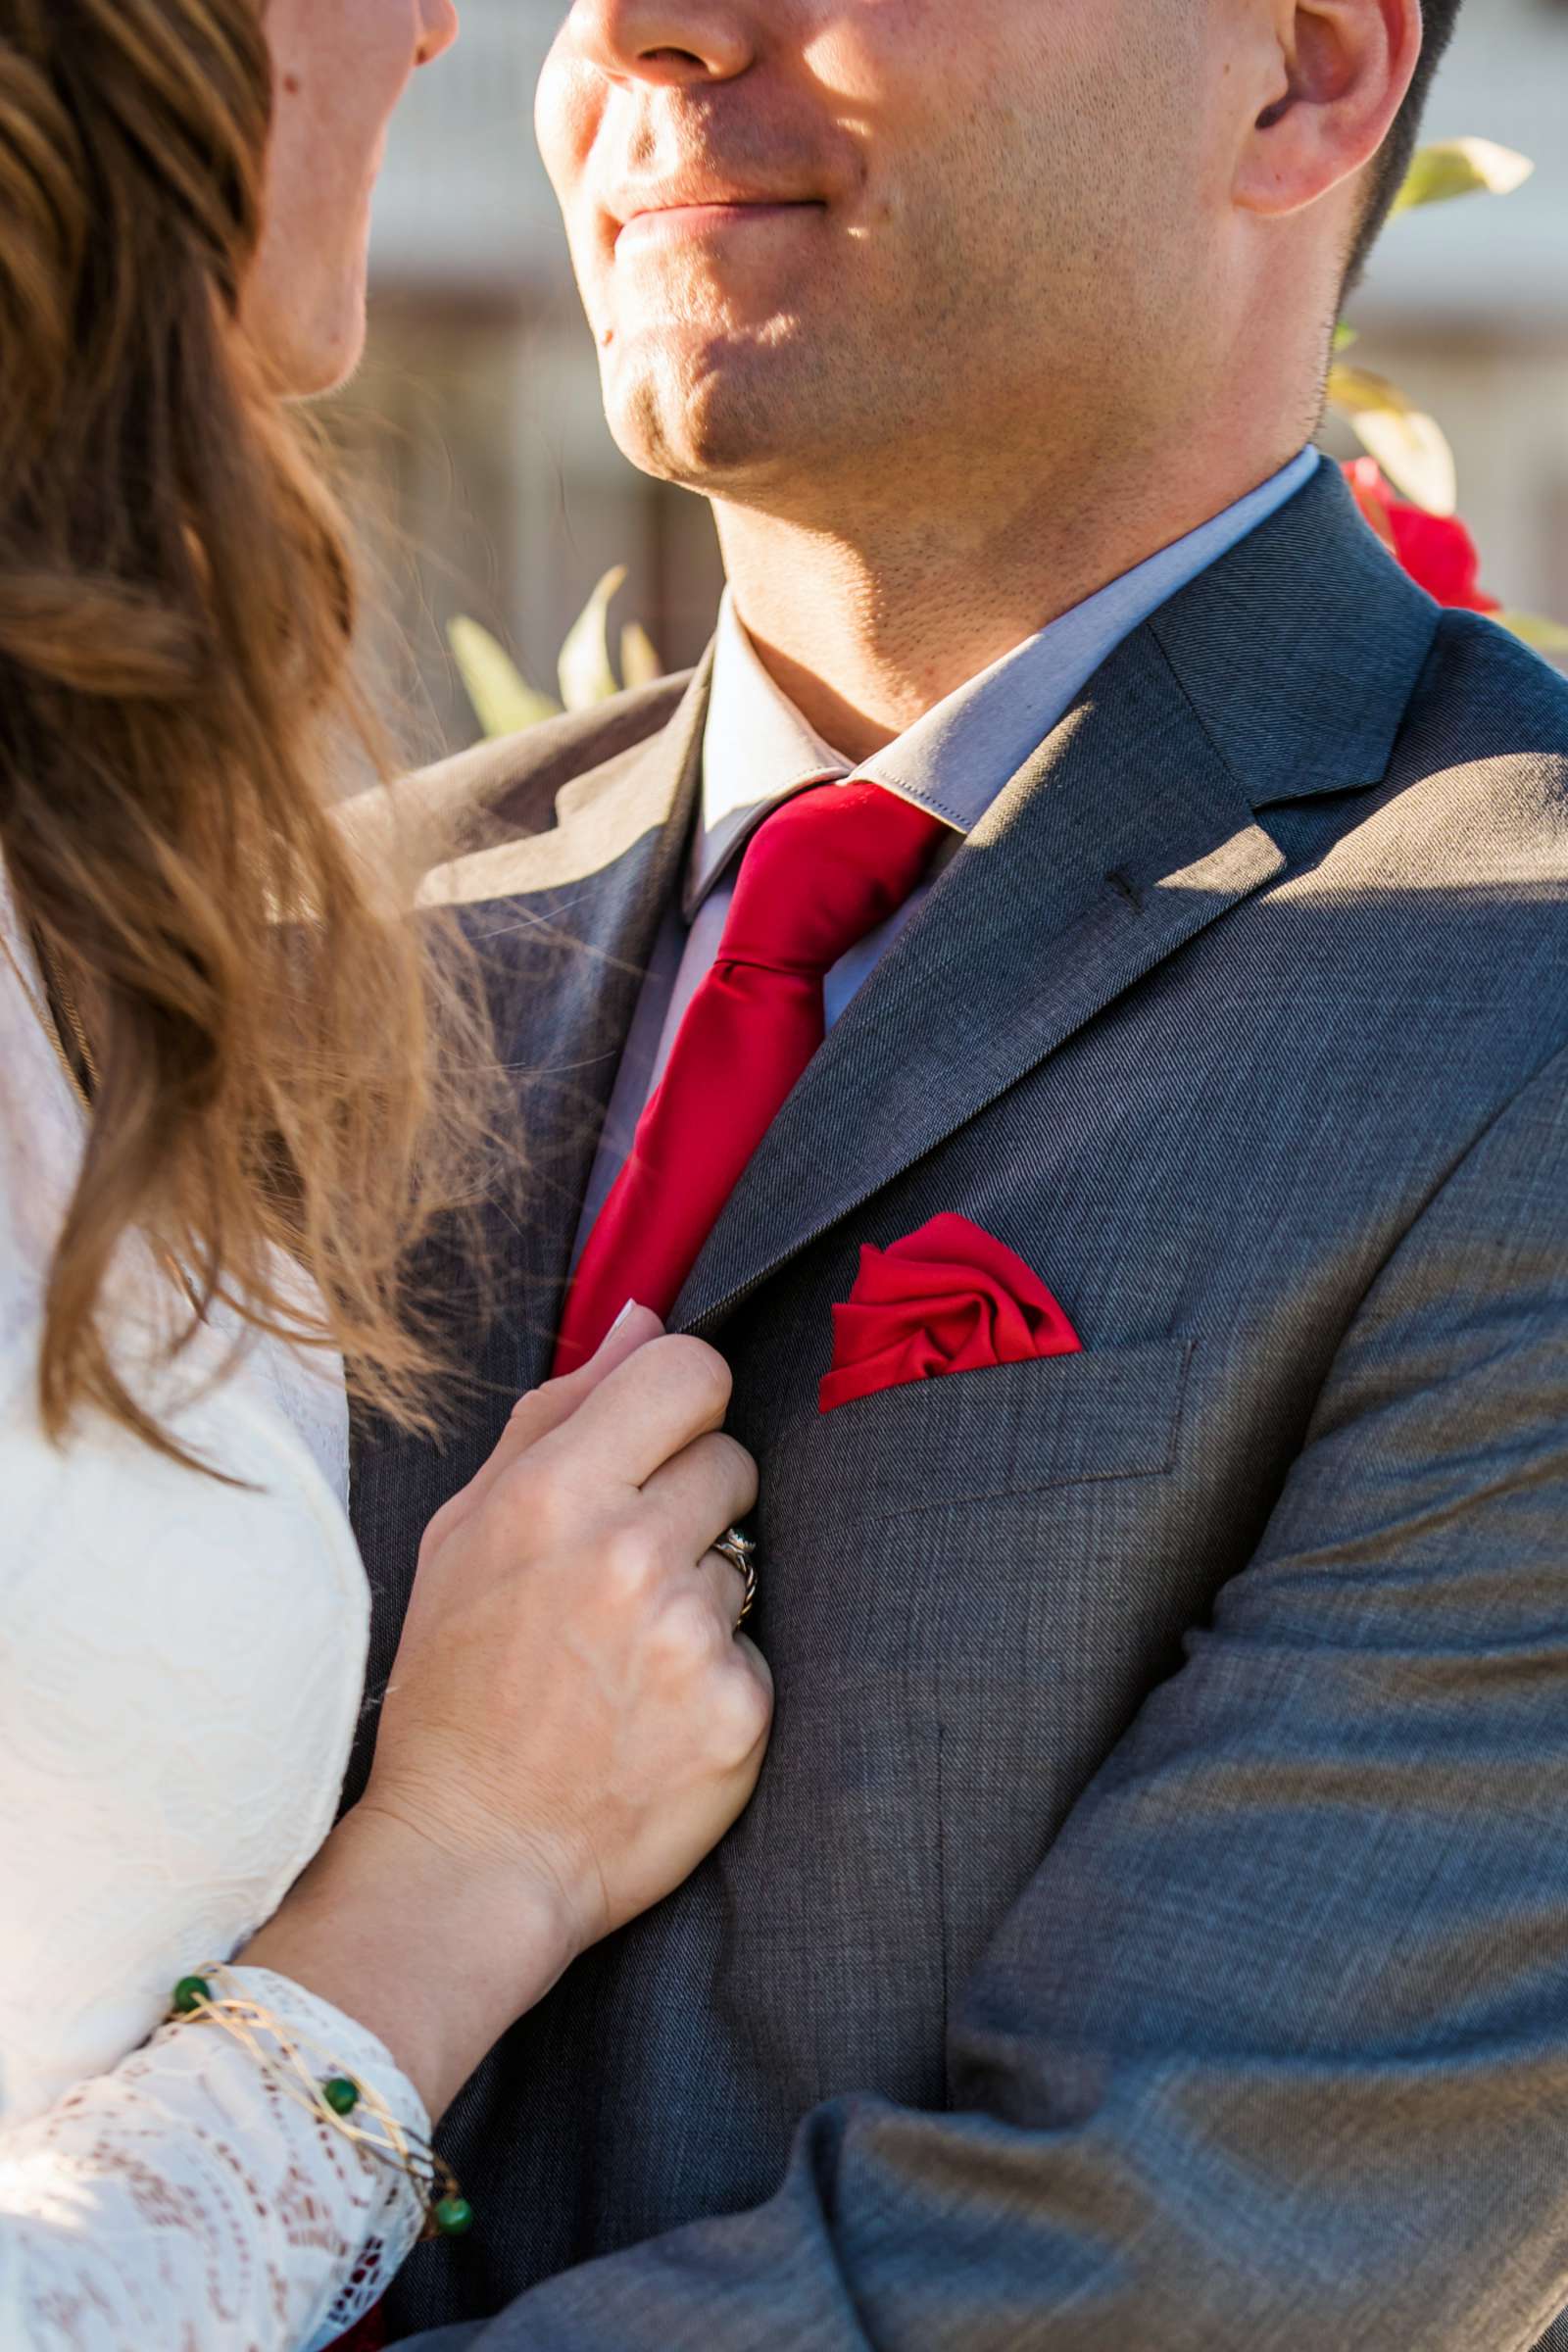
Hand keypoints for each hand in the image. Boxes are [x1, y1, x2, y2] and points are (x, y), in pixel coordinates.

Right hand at [364, 1307, 772, 1953]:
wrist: (473, 1853)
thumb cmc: (457, 1686)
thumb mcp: (466, 1532)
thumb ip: (558, 1413)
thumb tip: (641, 1314)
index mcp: (552, 1493)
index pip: (690, 1371)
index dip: (684, 1403)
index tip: (661, 1443)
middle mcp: (627, 1553)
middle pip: (731, 1459)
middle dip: (692, 1502)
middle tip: (624, 1576)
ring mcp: (690, 1635)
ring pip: (744, 1558)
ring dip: (701, 1593)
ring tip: (626, 1658)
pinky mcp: (741, 1711)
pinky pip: (757, 1647)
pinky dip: (717, 1676)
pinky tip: (655, 1714)